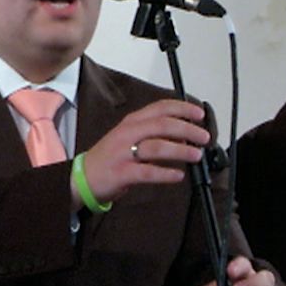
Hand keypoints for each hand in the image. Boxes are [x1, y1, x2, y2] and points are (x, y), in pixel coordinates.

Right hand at [78, 99, 209, 207]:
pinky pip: (147, 172)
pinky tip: (178, 176)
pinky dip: (166, 174)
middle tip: (204, 137)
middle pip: (162, 125)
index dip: (182, 108)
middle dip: (188, 129)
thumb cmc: (110, 158)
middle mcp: (127, 133)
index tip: (199, 114)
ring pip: (157, 146)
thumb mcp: (129, 137)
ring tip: (196, 155)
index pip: (160, 108)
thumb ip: (153, 133)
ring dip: (181, 150)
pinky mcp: (121, 173)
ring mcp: (123, 153)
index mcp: (131, 122)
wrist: (82, 177)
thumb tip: (184, 134)